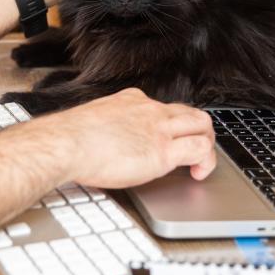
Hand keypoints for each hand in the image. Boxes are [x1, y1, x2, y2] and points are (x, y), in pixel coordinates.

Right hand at [36, 88, 215, 187]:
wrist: (66, 144)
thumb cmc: (69, 138)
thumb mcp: (91, 122)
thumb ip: (104, 128)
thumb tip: (99, 142)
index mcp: (128, 101)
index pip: (160, 106)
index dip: (168, 123)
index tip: (164, 137)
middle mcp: (148, 109)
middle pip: (188, 111)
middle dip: (197, 129)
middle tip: (195, 146)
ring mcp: (158, 128)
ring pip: (201, 124)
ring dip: (207, 142)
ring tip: (201, 161)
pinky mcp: (164, 151)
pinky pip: (200, 149)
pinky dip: (206, 161)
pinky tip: (197, 174)